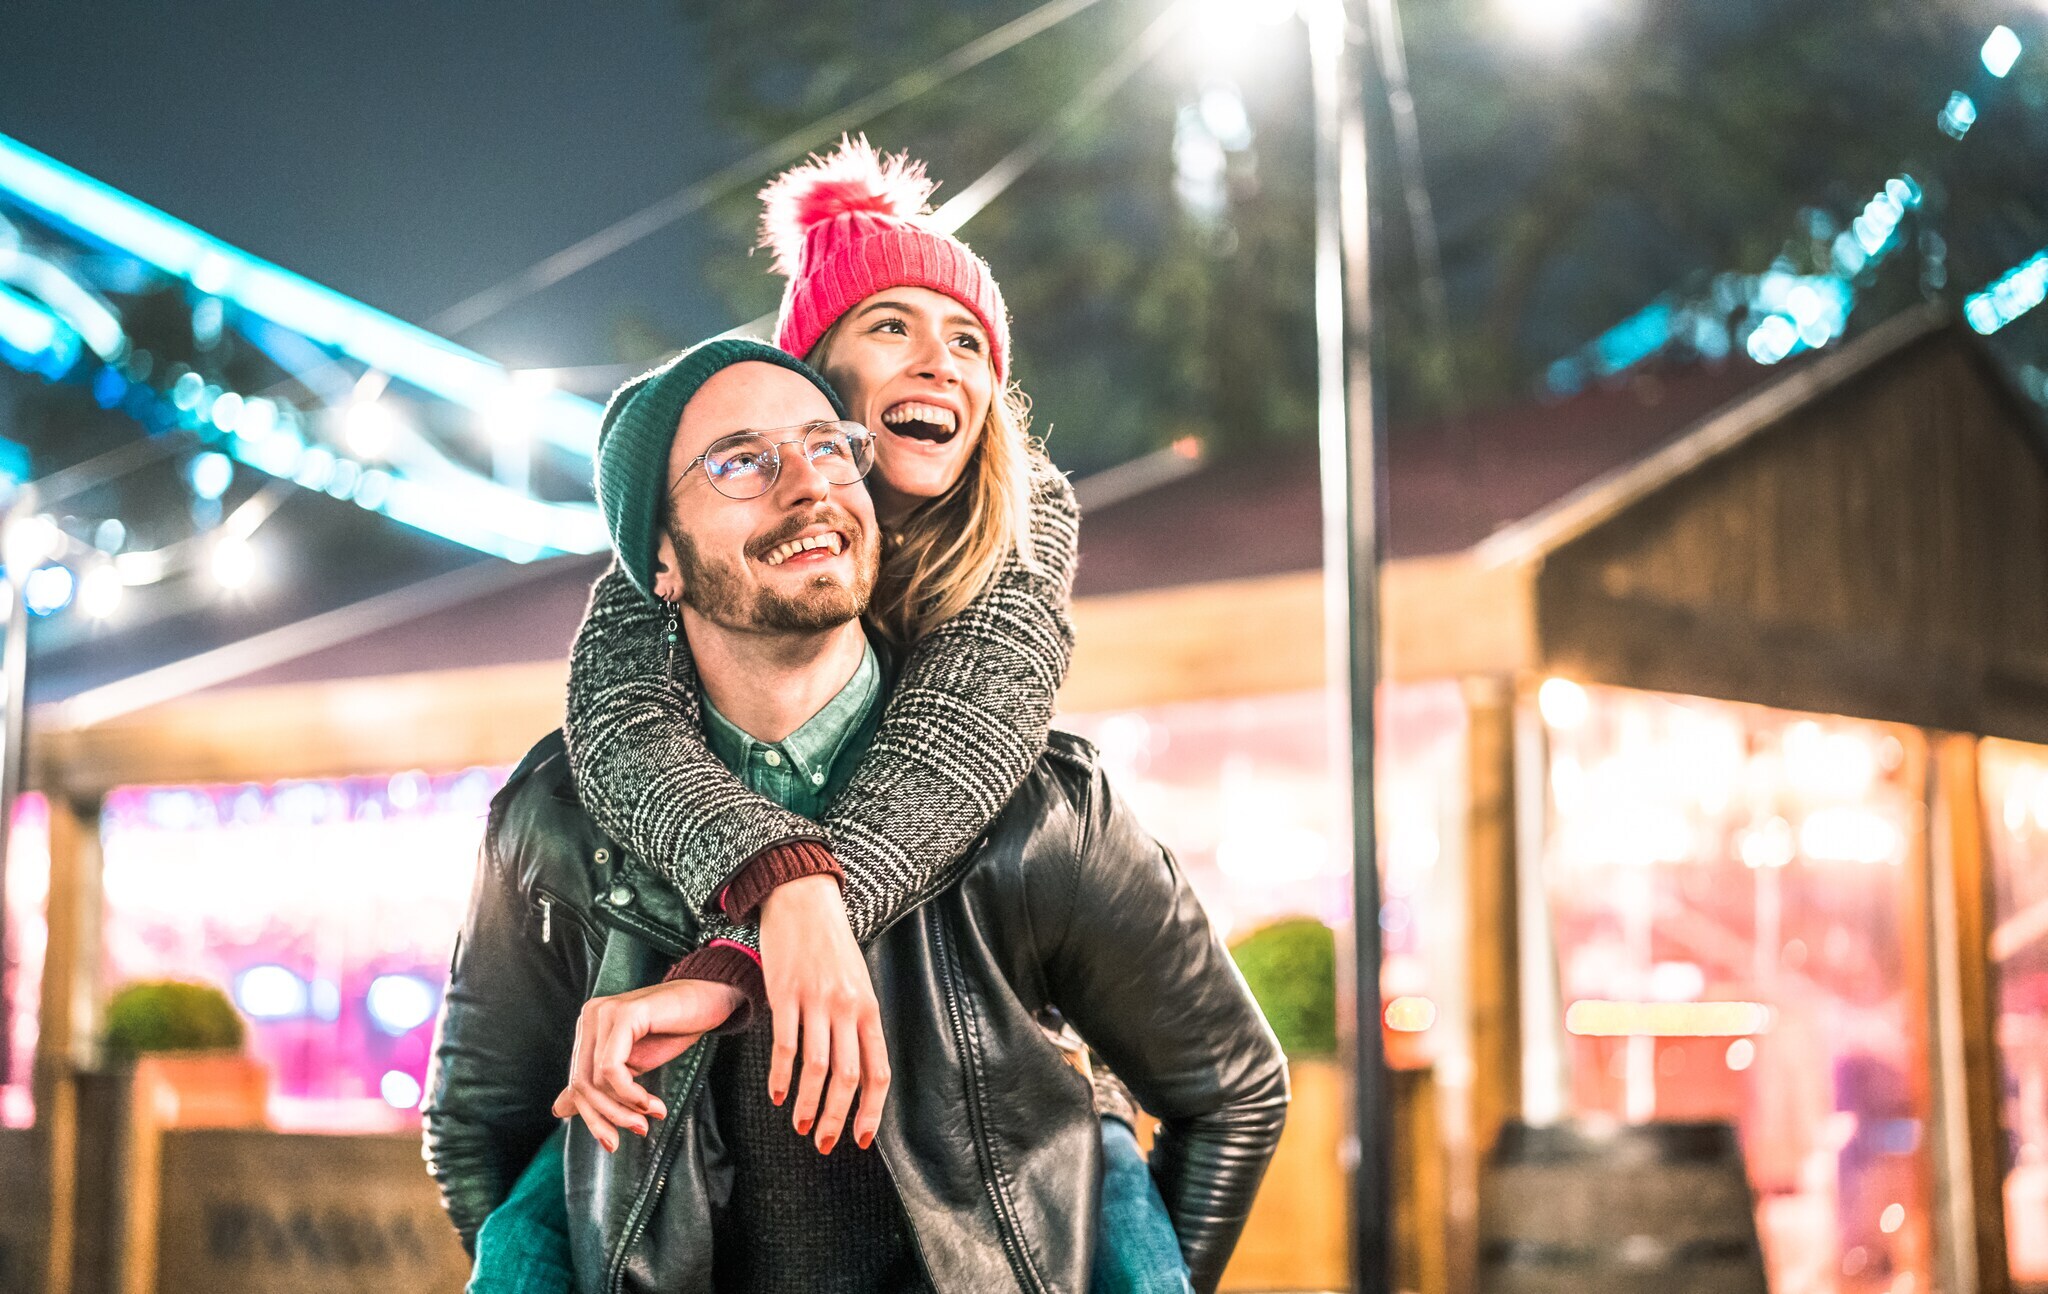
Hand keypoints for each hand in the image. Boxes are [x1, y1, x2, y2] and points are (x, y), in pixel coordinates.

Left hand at [551, 978, 743, 1150]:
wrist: (710, 1001)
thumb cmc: (673, 1030)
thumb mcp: (632, 1065)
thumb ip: (599, 1084)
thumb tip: (558, 1110)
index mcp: (588, 1027)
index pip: (577, 1082)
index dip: (592, 1117)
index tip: (613, 1142)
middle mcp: (591, 1016)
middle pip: (582, 1083)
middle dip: (607, 1117)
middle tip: (636, 1132)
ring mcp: (605, 1012)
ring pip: (596, 1080)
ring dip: (625, 1108)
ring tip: (650, 1117)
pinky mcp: (624, 1014)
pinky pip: (613, 1068)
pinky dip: (630, 1094)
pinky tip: (651, 1104)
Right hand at [757, 874, 890, 1154]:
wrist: (802, 898)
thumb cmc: (831, 944)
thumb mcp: (856, 982)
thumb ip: (857, 1023)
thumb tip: (856, 1072)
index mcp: (869, 1008)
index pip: (877, 1071)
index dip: (870, 1111)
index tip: (860, 1139)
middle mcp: (846, 1008)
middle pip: (847, 1078)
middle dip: (837, 1118)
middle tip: (825, 1144)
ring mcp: (815, 1001)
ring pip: (816, 1068)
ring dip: (808, 1105)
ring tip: (800, 1127)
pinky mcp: (785, 994)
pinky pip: (784, 1045)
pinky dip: (780, 1076)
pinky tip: (777, 1095)